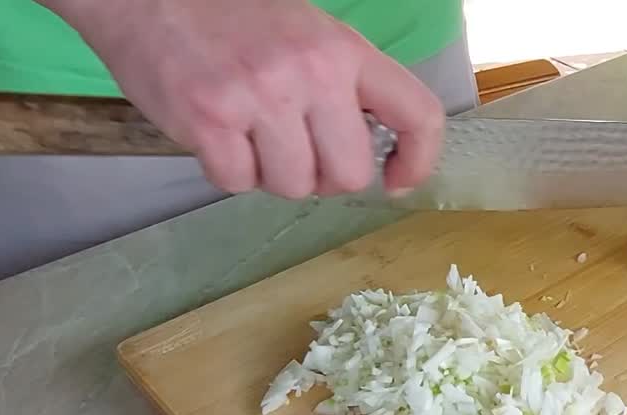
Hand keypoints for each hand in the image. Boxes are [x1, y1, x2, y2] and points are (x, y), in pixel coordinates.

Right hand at [54, 0, 443, 198]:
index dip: (418, 160)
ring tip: (249, 135)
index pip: (418, 114)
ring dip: (271, 175)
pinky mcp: (209, 120)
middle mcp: (311, 73)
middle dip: (324, 177)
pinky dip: (227, 171)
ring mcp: (260, 97)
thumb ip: (346, 86)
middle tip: (296, 151)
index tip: (396, 180)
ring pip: (294, 186)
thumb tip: (373, 151)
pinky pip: (238, 183)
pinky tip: (217, 135)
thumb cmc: (230, 16)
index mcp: (345, 51)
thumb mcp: (309, 34)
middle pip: (350, 174)